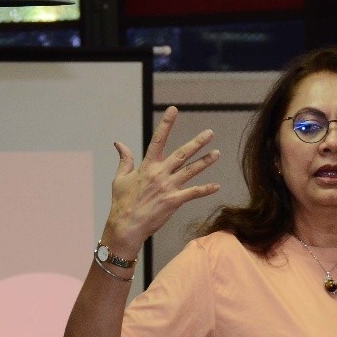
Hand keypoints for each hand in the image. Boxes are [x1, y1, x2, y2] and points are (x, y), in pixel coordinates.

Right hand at [104, 106, 220, 251]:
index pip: (158, 140)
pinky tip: (216, 186)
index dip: (166, 124)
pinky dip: (205, 189)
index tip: (174, 110)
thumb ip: (124, 159)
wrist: (125, 226)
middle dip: (197, 142)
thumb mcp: (120, 179)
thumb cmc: (121, 203)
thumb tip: (119, 143)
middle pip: (182, 154)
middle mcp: (160, 174)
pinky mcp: (174, 202)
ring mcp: (168, 187)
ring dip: (205, 161)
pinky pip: (193, 193)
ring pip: (191, 171)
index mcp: (147, 166)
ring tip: (217, 154)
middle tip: (210, 133)